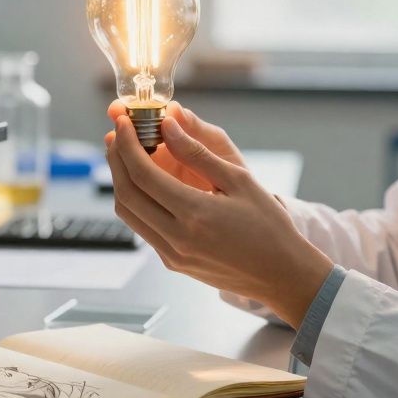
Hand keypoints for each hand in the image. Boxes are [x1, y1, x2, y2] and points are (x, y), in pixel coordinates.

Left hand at [105, 112, 332, 327]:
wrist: (281, 274)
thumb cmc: (268, 226)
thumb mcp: (239, 180)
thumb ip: (197, 153)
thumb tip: (168, 125)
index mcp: (194, 214)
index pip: (142, 174)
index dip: (127, 145)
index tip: (124, 123)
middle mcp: (177, 238)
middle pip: (126, 193)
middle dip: (116, 160)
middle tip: (117, 135)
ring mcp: (172, 254)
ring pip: (128, 214)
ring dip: (121, 181)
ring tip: (125, 155)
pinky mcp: (173, 263)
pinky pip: (142, 228)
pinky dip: (135, 202)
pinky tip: (144, 184)